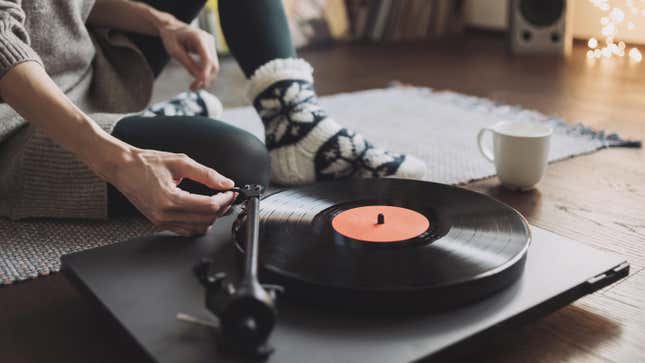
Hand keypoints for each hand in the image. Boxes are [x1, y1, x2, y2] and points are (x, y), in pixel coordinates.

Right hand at [105, 148, 235, 235]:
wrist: (122, 168)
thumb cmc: (145, 163)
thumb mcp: (180, 162)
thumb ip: (206, 174)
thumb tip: (226, 183)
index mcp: (170, 199)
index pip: (208, 206)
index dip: (225, 199)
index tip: (231, 191)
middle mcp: (165, 215)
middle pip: (206, 219)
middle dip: (221, 207)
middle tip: (226, 193)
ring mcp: (162, 221)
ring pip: (198, 228)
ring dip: (211, 216)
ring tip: (215, 200)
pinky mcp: (160, 223)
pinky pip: (186, 230)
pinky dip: (199, 222)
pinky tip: (202, 209)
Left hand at [158, 20, 218, 90]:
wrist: (172, 28)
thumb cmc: (171, 38)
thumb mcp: (175, 52)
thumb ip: (188, 64)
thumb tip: (200, 78)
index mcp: (199, 38)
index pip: (207, 59)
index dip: (205, 73)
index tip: (198, 84)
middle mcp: (209, 40)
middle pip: (213, 65)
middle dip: (205, 79)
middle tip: (192, 89)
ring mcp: (211, 44)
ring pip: (214, 67)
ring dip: (206, 79)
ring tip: (193, 87)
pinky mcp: (210, 50)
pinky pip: (211, 65)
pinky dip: (205, 74)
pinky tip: (196, 81)